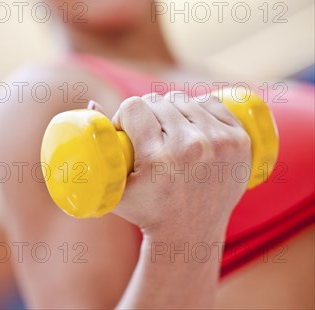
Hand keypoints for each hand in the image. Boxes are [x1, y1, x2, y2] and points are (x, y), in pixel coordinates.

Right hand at [100, 92, 250, 239]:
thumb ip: (98, 148)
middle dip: (148, 114)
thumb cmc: (146, 210)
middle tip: (148, 133)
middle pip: (159, 101)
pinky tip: (191, 124)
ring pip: (184, 99)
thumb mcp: (114, 187)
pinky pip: (210, 102)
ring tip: (168, 130)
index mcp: (160, 158)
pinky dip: (198, 107)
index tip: (127, 131)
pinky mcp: (240, 140)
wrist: (191, 233)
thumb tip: (91, 102)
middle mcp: (193, 147)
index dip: (125, 116)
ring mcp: (220, 142)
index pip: (134, 107)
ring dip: (172, 110)